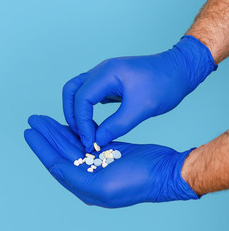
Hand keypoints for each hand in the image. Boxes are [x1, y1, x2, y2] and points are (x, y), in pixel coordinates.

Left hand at [24, 115, 197, 207]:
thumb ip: (75, 178)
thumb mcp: (102, 186)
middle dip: (47, 135)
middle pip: (61, 151)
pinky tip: (69, 123)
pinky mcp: (108, 152)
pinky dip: (77, 130)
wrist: (165, 172)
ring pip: (72, 144)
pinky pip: (86, 140)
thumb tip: (55, 168)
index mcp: (84, 185)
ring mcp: (98, 164)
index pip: (56, 163)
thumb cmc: (137, 182)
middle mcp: (88, 175)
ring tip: (46, 118)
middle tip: (35, 119)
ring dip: (59, 131)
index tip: (29, 132)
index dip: (41, 147)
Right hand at [63, 36, 216, 151]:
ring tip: (84, 131)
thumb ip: (116, 126)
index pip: (81, 99)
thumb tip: (97, 141)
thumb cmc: (165, 85)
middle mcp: (100, 71)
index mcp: (107, 74)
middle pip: (70, 90)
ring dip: (76, 111)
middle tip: (80, 135)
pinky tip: (93, 124)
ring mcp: (103, 74)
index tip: (88, 141)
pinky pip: (87, 94)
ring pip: (76, 91)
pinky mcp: (108, 81)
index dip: (81, 122)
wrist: (180, 70)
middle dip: (71, 114)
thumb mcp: (142, 109)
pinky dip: (85, 109)